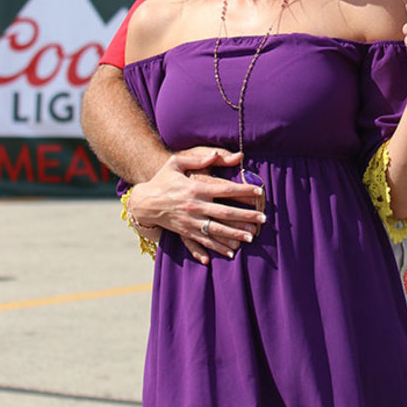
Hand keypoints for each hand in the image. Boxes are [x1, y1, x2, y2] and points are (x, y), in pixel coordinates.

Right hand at [128, 146, 266, 263]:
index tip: (259, 192)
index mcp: (196, 188)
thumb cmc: (162, 179)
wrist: (143, 202)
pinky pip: (204, 242)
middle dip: (245, 216)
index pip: (225, 189)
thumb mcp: (176, 163)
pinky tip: (231, 253)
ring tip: (252, 237)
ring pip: (217, 230)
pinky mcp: (185, 232)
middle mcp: (195, 206)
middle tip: (263, 218)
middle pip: (225, 212)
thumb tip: (216, 154)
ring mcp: (190, 222)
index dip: (243, 190)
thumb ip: (197, 159)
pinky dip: (217, 248)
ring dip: (235, 234)